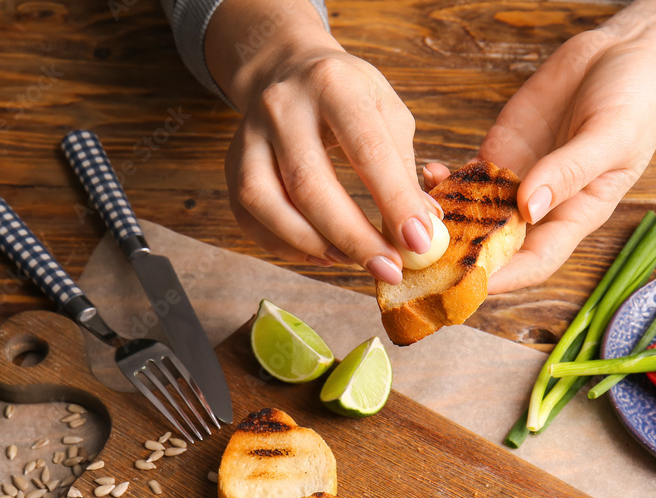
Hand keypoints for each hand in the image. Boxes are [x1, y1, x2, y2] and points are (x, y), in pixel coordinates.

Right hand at [206, 3, 438, 283]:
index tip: (419, 242)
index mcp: (333, 84)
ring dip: (314, 245)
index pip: (366, 149)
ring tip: (353, 261)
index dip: (394, 200)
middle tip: (389, 269)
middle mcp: (282, 106)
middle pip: (310, 184)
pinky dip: (286, 246)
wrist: (289, 70)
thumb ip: (404, 169)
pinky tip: (320, 253)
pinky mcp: (231, 164)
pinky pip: (249, 218)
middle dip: (354, 237)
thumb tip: (423, 231)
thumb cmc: (349, 97)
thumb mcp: (388, 112)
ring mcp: (249, 135)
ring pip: (267, 204)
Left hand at [425, 0, 655, 293]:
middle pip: (497, 248)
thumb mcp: (612, 136)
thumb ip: (570, 171)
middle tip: (422, 263)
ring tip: (413, 219)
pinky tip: (425, 176)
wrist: (624, 54)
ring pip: (474, 216)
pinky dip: (444, 182)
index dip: (505, 277)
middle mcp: (541, 207)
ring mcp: (517, 181)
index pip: (537, 261)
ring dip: (445, 222)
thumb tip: (529, 208)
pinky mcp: (501, 153)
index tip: (470, 285)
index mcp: (576, 214)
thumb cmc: (636, 101)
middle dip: (461, 259)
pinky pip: (466, 178)